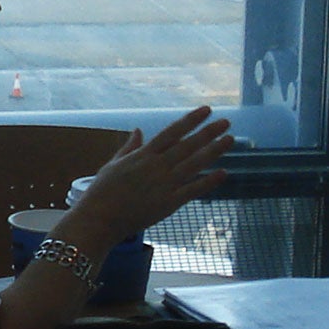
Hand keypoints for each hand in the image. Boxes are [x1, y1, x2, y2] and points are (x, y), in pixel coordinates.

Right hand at [72, 105, 233, 244]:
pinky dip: (209, 181)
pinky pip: (193, 190)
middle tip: (226, 122)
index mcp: (142, 155)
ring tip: (229, 139)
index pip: (171, 132)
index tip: (205, 110)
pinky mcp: (169, 203)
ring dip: (213, 151)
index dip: (190, 120)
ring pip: (195, 164)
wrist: (99, 219)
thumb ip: (129, 147)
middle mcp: (156, 166)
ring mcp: (164, 184)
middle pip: (188, 146)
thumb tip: (138, 130)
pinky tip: (223, 173)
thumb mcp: (112, 164)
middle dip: (208, 132)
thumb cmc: (101, 192)